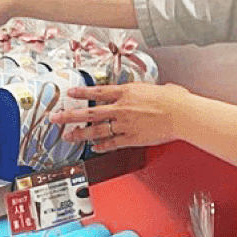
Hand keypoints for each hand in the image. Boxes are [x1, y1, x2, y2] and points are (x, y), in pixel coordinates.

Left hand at [53, 82, 190, 152]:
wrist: (181, 114)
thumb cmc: (174, 100)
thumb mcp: (156, 87)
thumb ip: (145, 91)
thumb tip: (148, 91)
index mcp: (126, 92)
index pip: (98, 92)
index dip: (82, 93)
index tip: (70, 94)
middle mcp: (121, 108)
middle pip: (89, 113)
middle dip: (70, 116)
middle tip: (56, 118)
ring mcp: (125, 124)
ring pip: (96, 130)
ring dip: (80, 134)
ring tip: (68, 136)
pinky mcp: (132, 138)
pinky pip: (112, 143)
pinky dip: (102, 146)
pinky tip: (94, 148)